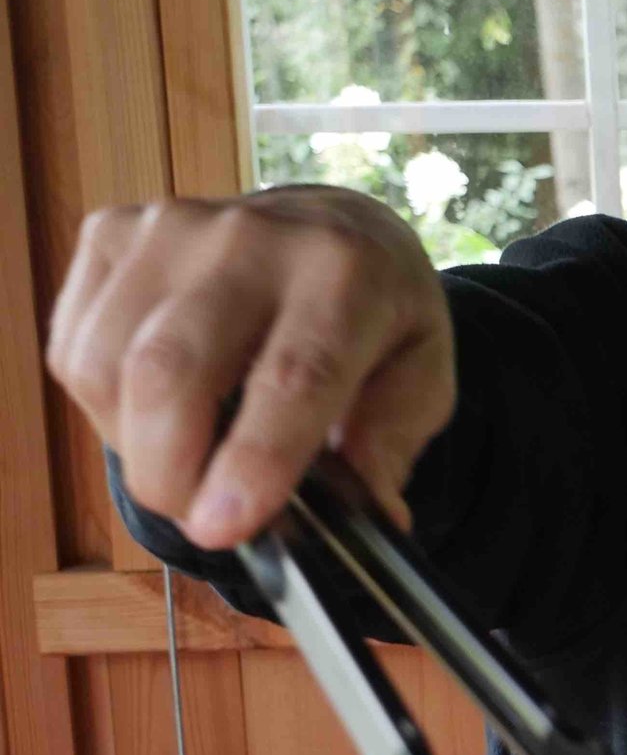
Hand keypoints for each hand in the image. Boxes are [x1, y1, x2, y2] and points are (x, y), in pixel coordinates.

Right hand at [45, 187, 454, 549]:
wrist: (331, 227)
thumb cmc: (376, 315)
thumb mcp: (422, 376)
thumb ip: (392, 444)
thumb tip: (372, 519)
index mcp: (347, 275)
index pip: (293, 375)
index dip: (254, 460)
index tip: (224, 527)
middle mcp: (251, 239)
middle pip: (171, 370)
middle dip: (170, 472)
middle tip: (200, 523)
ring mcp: (168, 229)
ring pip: (108, 368)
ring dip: (137, 446)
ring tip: (190, 460)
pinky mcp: (109, 235)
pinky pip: (76, 350)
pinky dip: (106, 408)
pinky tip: (159, 408)